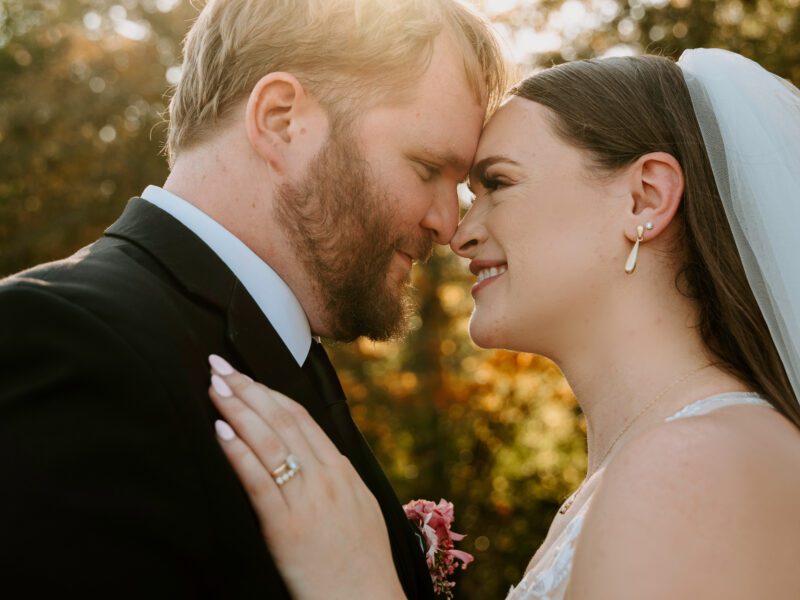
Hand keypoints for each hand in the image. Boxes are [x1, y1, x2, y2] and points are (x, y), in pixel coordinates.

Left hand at [206, 354, 405, 599]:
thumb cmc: (362, 564)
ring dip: (238, 410)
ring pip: (270, 442)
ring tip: (215, 388)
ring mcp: (308, 500)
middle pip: (283, 421)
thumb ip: (339, 481)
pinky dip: (238, 453)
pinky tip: (221, 432)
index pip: (302, 419)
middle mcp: (327, 477)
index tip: (246, 375)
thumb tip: (319, 459)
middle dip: (248, 389)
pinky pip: (259, 482)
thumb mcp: (361, 510)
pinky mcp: (287, 527)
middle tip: (220, 366)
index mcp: (343, 471)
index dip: (270, 393)